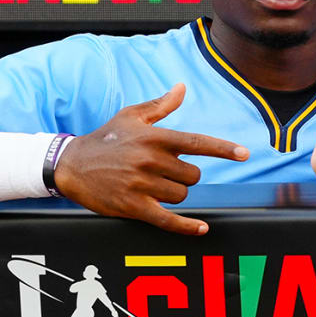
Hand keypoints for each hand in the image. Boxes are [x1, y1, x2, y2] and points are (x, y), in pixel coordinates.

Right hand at [52, 84, 248, 236]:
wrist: (69, 164)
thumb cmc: (105, 139)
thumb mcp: (130, 117)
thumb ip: (160, 106)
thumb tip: (181, 88)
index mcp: (154, 138)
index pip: (197, 142)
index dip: (223, 149)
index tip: (245, 153)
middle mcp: (150, 160)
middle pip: (193, 175)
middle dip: (184, 176)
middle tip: (163, 172)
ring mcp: (142, 184)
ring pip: (182, 195)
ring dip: (174, 193)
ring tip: (152, 185)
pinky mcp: (133, 206)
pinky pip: (168, 219)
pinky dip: (186, 226)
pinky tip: (201, 228)